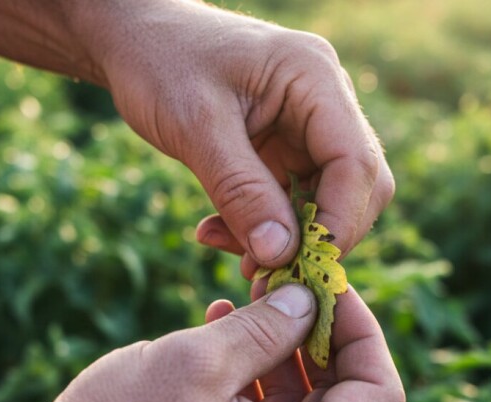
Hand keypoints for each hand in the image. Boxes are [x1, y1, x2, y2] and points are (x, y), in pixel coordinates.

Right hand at [26, 284, 404, 401]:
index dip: (362, 330)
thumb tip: (309, 300)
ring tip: (247, 301)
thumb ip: (266, 328)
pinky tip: (223, 330)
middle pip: (348, 399)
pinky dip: (260, 373)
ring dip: (286, 348)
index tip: (329, 287)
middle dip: (321, 333)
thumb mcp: (196, 362)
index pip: (378, 394)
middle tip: (289, 285)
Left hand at [73, 1, 393, 272]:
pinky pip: (293, 198)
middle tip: (268, 272)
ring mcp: (308, 125)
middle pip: (358, 185)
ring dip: (288, 238)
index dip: (338, 222)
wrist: (133, 39)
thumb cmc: (160, 62)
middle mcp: (325, 100)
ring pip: (327, 198)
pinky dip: (265, 225)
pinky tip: (220, 233)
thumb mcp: (195, 126)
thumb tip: (280, 255)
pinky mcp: (286, 146)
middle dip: (319, 236)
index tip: (300, 267)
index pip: (356, 162)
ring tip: (236, 258)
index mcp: (314, 78)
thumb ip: (240, 190)